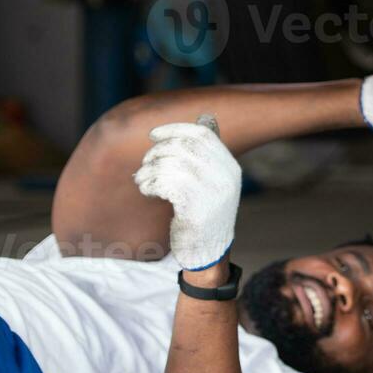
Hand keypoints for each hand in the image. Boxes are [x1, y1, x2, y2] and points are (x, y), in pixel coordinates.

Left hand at [134, 120, 241, 270]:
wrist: (207, 252)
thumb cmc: (202, 214)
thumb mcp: (210, 182)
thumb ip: (203, 157)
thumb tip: (199, 120)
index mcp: (230, 168)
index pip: (202, 135)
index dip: (175, 130)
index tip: (154, 135)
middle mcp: (225, 178)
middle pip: (183, 147)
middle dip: (157, 151)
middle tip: (146, 163)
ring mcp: (212, 195)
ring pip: (170, 165)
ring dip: (149, 170)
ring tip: (142, 180)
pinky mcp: (195, 210)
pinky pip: (165, 184)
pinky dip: (150, 183)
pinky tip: (148, 190)